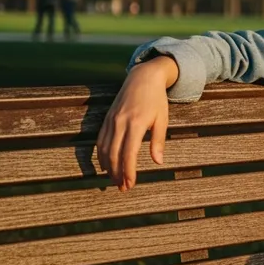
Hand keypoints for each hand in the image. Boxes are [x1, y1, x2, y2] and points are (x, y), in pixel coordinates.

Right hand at [97, 56, 176, 191]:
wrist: (143, 77)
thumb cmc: (156, 99)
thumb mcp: (162, 119)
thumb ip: (158, 140)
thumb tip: (158, 162)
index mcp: (136, 124)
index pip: (128, 155)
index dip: (128, 172)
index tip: (130, 184)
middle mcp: (120, 123)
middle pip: (114, 155)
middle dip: (117, 174)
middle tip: (122, 188)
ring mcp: (111, 120)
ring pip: (104, 149)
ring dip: (108, 167)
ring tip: (114, 180)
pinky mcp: (107, 118)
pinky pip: (100, 140)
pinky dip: (101, 155)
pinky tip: (106, 165)